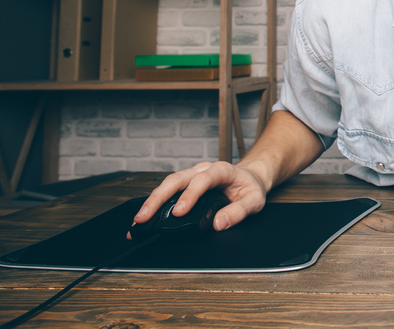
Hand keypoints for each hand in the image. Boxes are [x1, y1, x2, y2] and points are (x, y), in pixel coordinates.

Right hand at [127, 160, 267, 238]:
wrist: (249, 178)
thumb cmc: (250, 188)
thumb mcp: (254, 201)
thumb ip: (239, 212)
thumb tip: (220, 223)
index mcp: (221, 170)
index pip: (202, 180)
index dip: (189, 195)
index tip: (179, 212)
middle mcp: (203, 169)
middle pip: (176, 179)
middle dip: (158, 198)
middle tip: (144, 217)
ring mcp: (192, 175)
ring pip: (168, 184)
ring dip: (152, 201)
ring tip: (139, 220)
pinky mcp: (186, 184)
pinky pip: (169, 190)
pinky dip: (156, 202)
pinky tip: (145, 216)